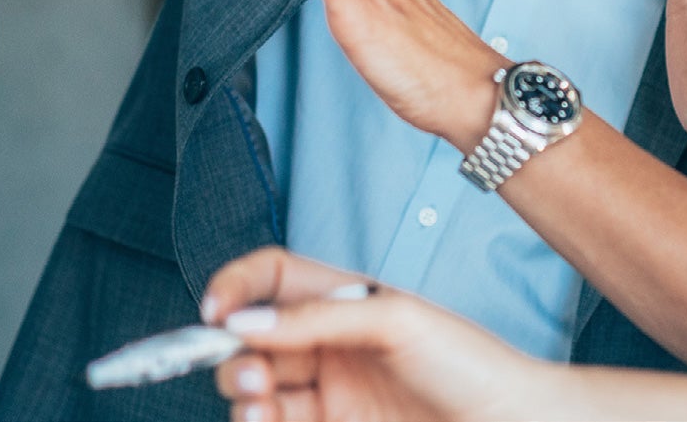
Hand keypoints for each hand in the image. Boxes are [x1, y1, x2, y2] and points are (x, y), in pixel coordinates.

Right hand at [204, 248, 557, 421]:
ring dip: (241, 390)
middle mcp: (330, 343)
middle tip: (250, 370)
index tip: (215, 311)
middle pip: (252, 338)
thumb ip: (319, 317)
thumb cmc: (471, 364)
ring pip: (255, 386)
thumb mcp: (397, 321)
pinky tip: (265, 418)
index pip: (273, 279)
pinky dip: (257, 421)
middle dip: (233, 351)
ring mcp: (329, 390)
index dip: (237, 287)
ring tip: (258, 398)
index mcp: (347, 299)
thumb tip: (246, 321)